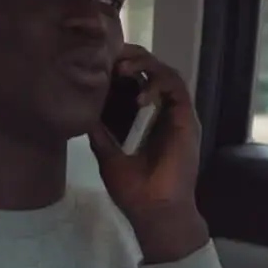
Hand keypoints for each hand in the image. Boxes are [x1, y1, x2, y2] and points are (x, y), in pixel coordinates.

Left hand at [88, 45, 208, 262]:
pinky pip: (177, 89)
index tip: (98, 61)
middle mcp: (161, 111)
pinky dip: (159, 85)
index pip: (134, 80)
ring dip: (145, 65)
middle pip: (151, 69)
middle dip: (132, 57)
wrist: (155, 211)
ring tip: (123, 68)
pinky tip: (141, 95)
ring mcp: (175, 114)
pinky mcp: (187, 119)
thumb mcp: (107, 154)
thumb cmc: (133, 190)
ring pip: (166, 73)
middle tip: (111, 56)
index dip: (120, 66)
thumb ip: (98, 131)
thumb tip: (80, 109)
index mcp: (143, 117)